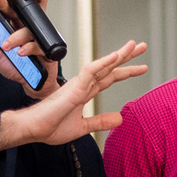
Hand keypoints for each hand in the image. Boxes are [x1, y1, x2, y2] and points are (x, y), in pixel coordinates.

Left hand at [0, 0, 65, 98]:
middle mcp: (28, 27)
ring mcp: (39, 36)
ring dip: (18, 35)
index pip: (12, 6)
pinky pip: (39, 44)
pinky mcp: (47, 48)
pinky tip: (21, 53)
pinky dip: (29, 48)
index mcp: (15, 24)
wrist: (33, 84)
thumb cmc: (16, 67)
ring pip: (30, 28)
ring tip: (7, 46)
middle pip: (29, 5)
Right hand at [0, 41, 148, 148]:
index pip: (109, 78)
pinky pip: (90, 71)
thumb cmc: (51, 127)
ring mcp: (78, 84)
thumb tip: (120, 118)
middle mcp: (83, 85)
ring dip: (118, 55)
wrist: (33, 130)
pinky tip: (116, 57)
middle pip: (109, 67)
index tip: (141, 67)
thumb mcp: (82, 127)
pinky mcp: (73, 88)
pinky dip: (103, 63)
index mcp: (84, 92)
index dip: (125, 72)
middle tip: (142, 46)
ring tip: (134, 46)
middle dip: (126, 57)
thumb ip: (100, 121)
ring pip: (102, 65)